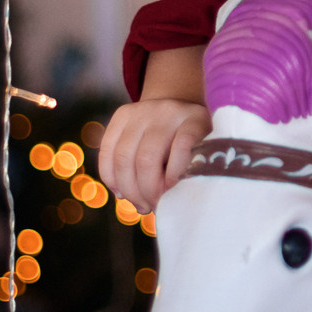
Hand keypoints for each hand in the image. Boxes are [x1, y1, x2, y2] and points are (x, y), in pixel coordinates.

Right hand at [96, 97, 209, 213]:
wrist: (178, 103)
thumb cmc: (195, 140)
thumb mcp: (205, 149)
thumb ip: (194, 170)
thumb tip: (172, 203)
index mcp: (194, 119)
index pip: (183, 146)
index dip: (175, 177)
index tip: (173, 197)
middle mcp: (166, 111)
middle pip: (146, 158)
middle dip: (147, 191)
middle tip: (154, 207)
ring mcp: (141, 111)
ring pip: (123, 158)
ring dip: (129, 190)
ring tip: (141, 205)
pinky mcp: (121, 115)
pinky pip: (107, 151)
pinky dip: (111, 178)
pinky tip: (121, 193)